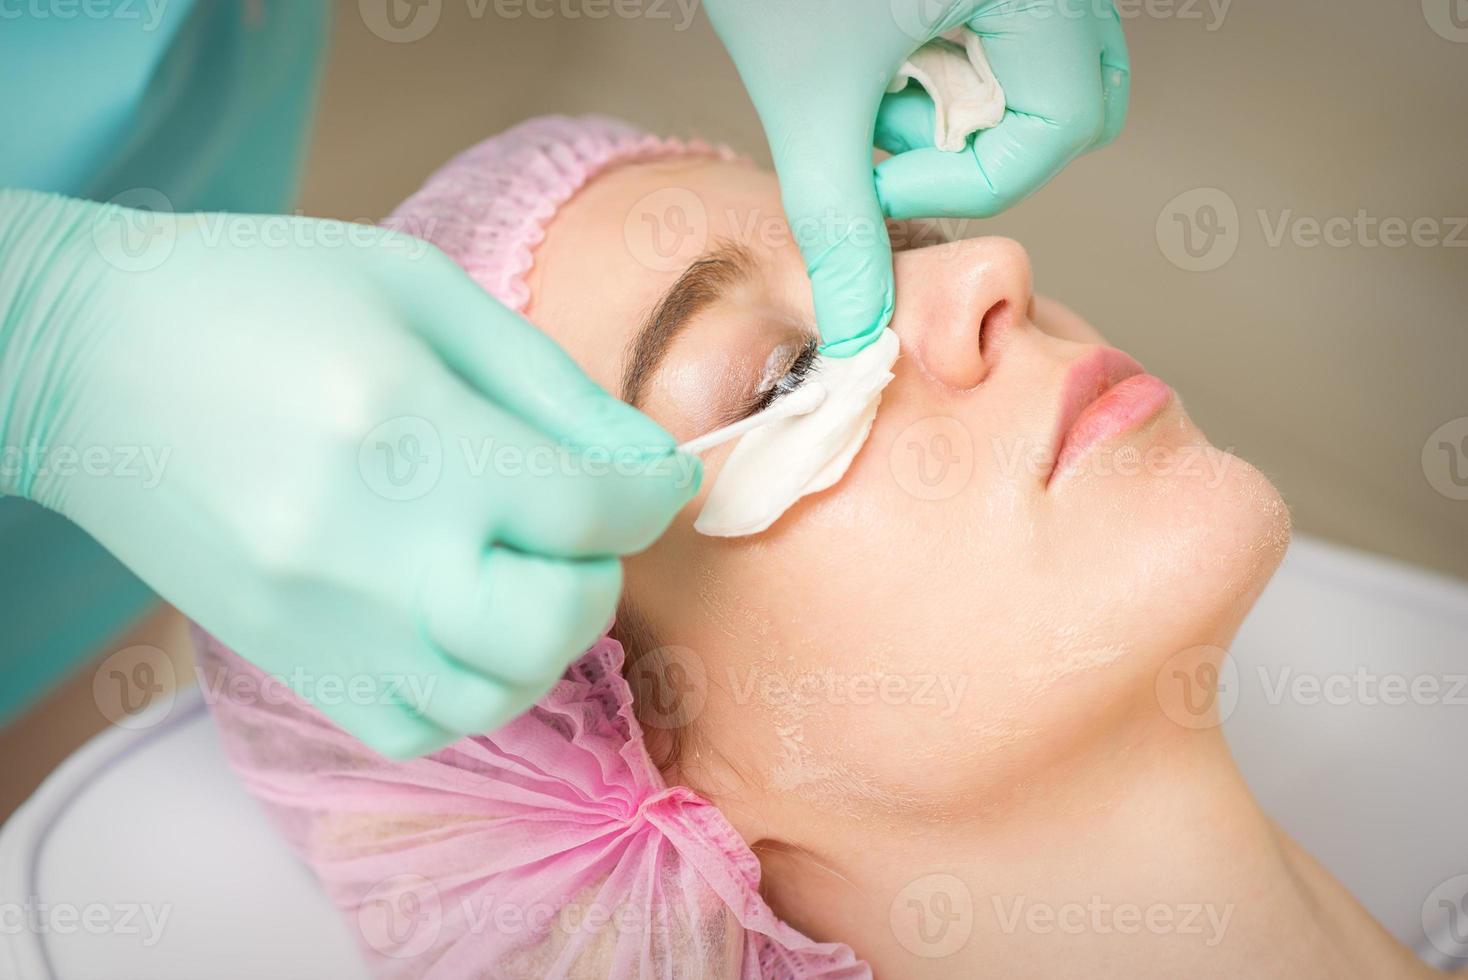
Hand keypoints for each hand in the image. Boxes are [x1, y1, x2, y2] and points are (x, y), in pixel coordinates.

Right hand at [0, 190, 699, 756]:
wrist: (86, 360)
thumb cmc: (262, 297)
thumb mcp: (423, 294)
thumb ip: (550, 385)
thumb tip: (651, 467)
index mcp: (406, 431)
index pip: (588, 506)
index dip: (651, 494)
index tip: (656, 478)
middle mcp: (365, 549)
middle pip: (553, 624)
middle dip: (601, 574)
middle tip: (581, 525)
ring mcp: (320, 624)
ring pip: (496, 694)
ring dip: (545, 639)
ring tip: (522, 568)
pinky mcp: (287, 663)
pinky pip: (420, 724)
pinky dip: (471, 684)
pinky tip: (460, 615)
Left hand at [705, 0, 1128, 354]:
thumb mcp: (808, 98)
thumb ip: (840, 224)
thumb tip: (860, 332)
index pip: (1060, 127)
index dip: (962, 180)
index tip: (877, 174)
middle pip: (1079, 97)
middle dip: (977, 141)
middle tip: (890, 131)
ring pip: (1042, 67)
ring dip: (956, 103)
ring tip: (870, 81)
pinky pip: (1004, 29)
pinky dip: (942, 63)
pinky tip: (873, 49)